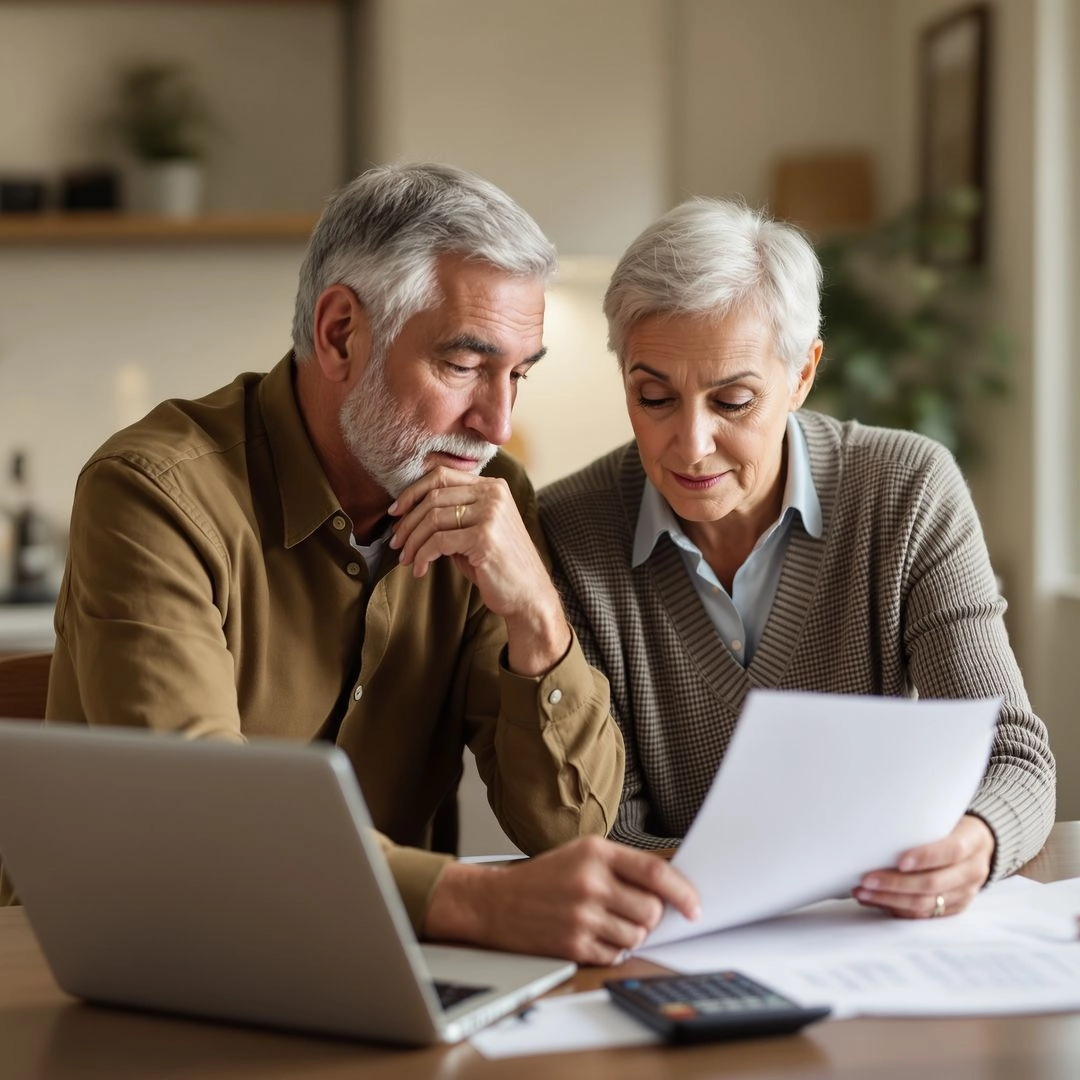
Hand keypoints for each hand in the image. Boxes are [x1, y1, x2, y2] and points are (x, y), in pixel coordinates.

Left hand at [388, 466, 568, 674]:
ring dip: (412, 542)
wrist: (529, 596)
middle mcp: (493, 494)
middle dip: (407, 522)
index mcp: (493, 487)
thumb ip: (452, 515)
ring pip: (432, 519)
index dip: (412, 492)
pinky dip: (422, 556)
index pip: (441, 476)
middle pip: (433, 497)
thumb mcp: (475, 531)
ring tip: (405, 559)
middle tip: (395, 542)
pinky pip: (438, 542)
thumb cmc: (497, 566)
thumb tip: (406, 512)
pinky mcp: (484, 537)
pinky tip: (420, 570)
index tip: (395, 512)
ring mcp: (491, 514)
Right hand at [422, 836, 700, 964]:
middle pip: (650, 910)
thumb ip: (622, 865)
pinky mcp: (572, 945)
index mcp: (595, 853)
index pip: (654, 872)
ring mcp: (581, 916)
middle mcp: (590, 882)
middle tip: (633, 912)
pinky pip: (614, 955)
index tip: (694, 907)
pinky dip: (611, 950)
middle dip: (650, 917)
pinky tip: (592, 935)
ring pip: (636, 936)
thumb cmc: (542, 878)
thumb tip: (667, 887)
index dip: (682, 892)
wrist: (494, 902)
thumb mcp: (581, 854)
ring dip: (630, 935)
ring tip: (606, 922)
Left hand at [853, 814, 994, 918]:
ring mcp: (965, 893)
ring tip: (862, 892)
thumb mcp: (946, 816)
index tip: (900, 862)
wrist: (979, 845)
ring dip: (890, 899)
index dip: (926, 857)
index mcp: (972, 842)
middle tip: (867, 880)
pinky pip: (923, 914)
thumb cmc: (951, 826)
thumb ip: (923, 822)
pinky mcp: (955, 908)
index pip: (951, 851)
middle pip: (933, 883)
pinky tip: (874, 900)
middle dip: (896, 884)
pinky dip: (896, 908)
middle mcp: (972, 871)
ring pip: (926, 903)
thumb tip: (878, 824)